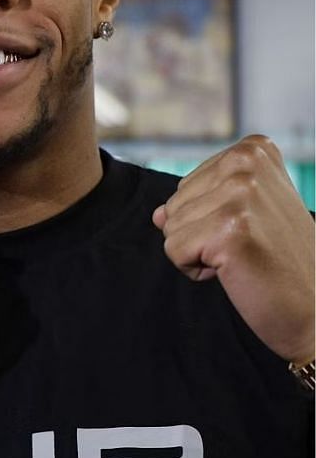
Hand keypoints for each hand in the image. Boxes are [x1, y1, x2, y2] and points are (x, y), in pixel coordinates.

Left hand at [154, 135, 315, 363]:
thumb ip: (199, 205)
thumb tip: (157, 215)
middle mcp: (247, 163)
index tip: (249, 228)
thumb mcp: (240, 217)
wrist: (313, 307)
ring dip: (199, 252)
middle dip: (200, 234)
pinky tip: (234, 270)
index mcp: (253, 150)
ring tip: (243, 256)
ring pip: (170, 228)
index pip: (186, 186)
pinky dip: (196, 270)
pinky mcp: (228, 229)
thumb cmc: (278, 260)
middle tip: (247, 246)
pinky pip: (174, 251)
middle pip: (174, 204)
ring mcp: (240, 194)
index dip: (208, 217)